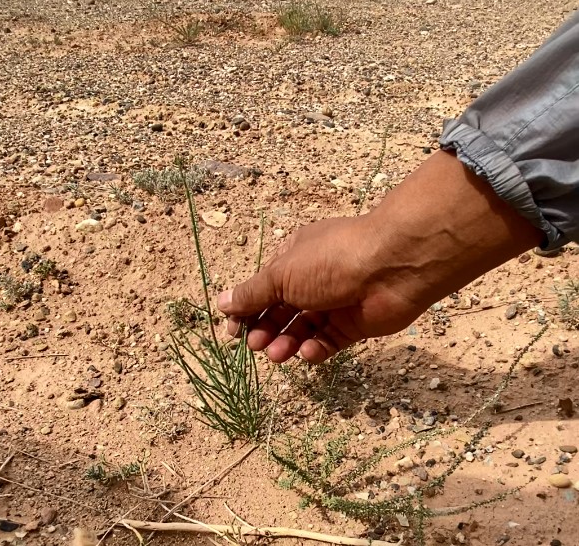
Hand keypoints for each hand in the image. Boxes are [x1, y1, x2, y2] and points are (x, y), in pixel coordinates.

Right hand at [218, 151, 542, 363]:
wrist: (392, 267)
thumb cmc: (330, 261)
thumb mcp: (283, 274)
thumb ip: (253, 293)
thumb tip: (221, 302)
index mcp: (293, 259)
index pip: (261, 288)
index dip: (245, 310)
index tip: (232, 331)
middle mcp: (312, 280)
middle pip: (280, 311)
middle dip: (265, 329)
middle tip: (256, 345)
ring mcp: (333, 303)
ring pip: (302, 329)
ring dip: (287, 343)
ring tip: (278, 354)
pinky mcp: (353, 324)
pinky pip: (328, 341)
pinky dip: (316, 349)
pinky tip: (309, 352)